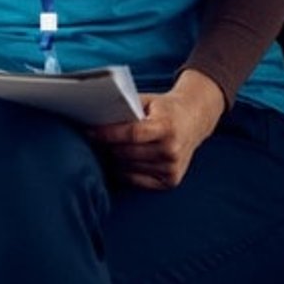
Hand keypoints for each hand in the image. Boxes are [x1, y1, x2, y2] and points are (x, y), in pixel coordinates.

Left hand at [88, 68, 225, 189]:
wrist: (194, 121)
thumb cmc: (164, 110)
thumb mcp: (148, 102)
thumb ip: (126, 109)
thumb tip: (94, 116)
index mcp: (167, 128)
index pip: (132, 134)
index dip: (108, 134)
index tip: (89, 131)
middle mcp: (172, 150)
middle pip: (126, 153)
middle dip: (106, 146)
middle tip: (94, 139)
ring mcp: (172, 168)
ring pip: (127, 167)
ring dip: (113, 159)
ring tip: (108, 148)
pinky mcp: (170, 181)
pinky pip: (134, 180)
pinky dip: (123, 170)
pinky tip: (121, 160)